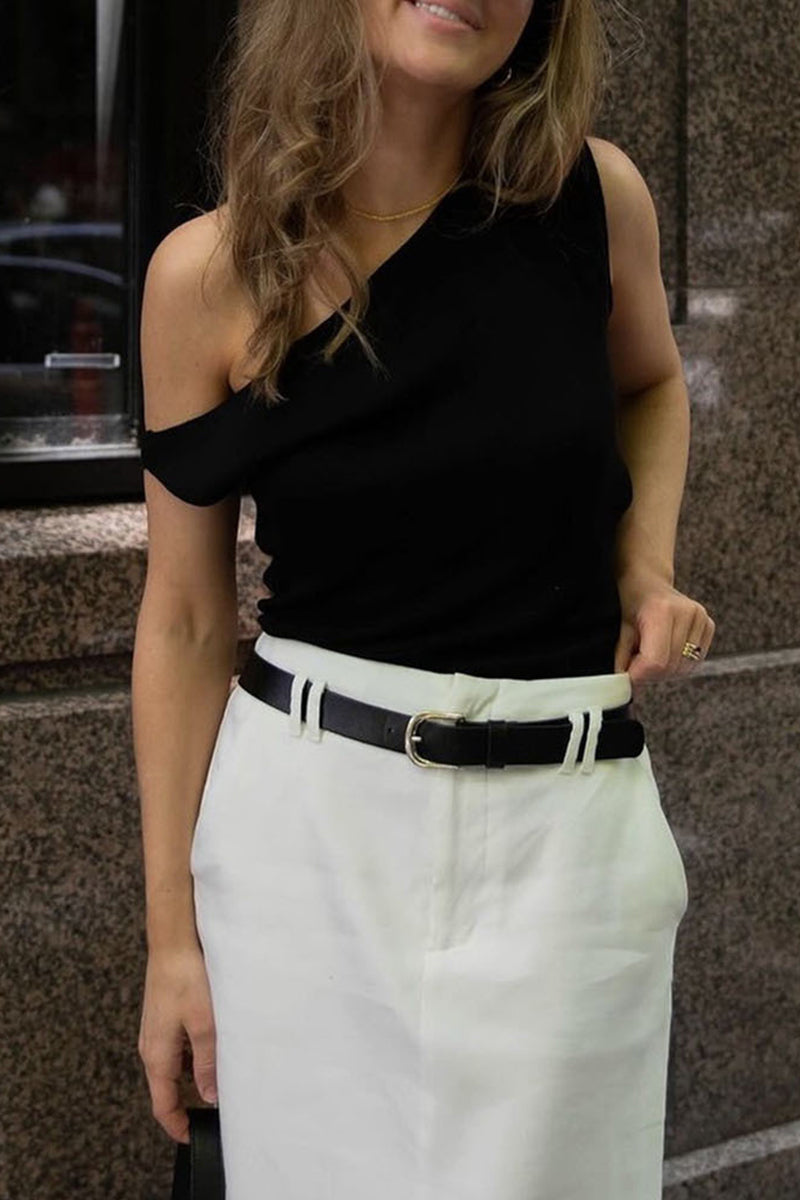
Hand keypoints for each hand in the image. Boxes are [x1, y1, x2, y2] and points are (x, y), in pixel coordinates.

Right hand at [138, 942, 217, 1144]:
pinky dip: (192, 1056)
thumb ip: (208, 1062)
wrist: (173, 942)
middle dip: (189, 1103)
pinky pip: (176, 1049)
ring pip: (174, 1068)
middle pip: (167, 1089)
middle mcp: (151, 1047)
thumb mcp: (204, 1024)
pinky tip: (213, 1046)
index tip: (194, 1137)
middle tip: (217, 1107)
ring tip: (221, 1075)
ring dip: (193, 1077)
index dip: (177, 1125)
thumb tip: (210, 1095)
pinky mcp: (163, 1018)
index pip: (162, 1105)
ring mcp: (156, 1032)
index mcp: (157, 1055)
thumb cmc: (185, 977)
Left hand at [613, 567, 715, 695]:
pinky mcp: (709, 624)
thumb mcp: (623, 627)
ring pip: (685, 667)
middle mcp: (686, 613)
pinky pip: (696, 660)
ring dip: (665, 672)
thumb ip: (624, 657)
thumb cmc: (634, 599)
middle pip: (671, 666)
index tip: (628, 678)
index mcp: (662, 611)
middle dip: (651, 675)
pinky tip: (666, 652)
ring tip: (650, 658)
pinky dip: (679, 664)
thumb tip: (624, 685)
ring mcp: (701, 618)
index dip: (640, 675)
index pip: (655, 661)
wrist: (650, 580)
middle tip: (637, 668)